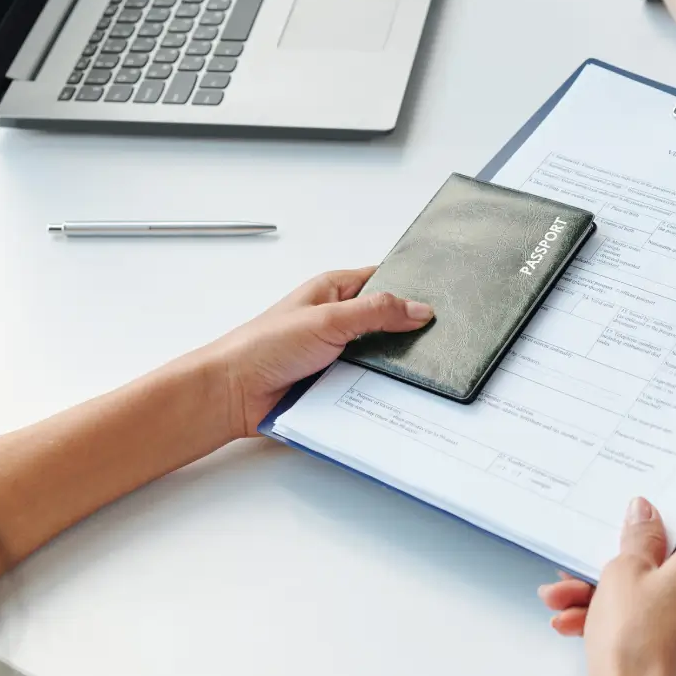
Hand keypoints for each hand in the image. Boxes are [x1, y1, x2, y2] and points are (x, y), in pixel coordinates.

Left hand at [203, 267, 431, 436]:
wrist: (234, 394)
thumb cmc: (264, 346)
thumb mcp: (328, 318)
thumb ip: (376, 312)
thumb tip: (419, 309)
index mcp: (333, 291)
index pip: (382, 281)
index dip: (409, 287)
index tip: (442, 296)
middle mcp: (336, 320)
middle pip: (386, 322)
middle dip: (407, 332)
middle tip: (439, 339)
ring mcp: (336, 354)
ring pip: (380, 357)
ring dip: (392, 366)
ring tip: (423, 370)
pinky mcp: (334, 384)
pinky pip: (366, 385)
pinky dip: (378, 390)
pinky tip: (397, 395)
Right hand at [539, 499, 675, 675]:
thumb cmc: (637, 637)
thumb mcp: (625, 569)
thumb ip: (639, 537)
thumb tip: (646, 515)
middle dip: (626, 558)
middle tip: (594, 558)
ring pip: (650, 593)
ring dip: (603, 591)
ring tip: (564, 596)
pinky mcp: (674, 651)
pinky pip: (643, 622)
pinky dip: (608, 618)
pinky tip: (570, 622)